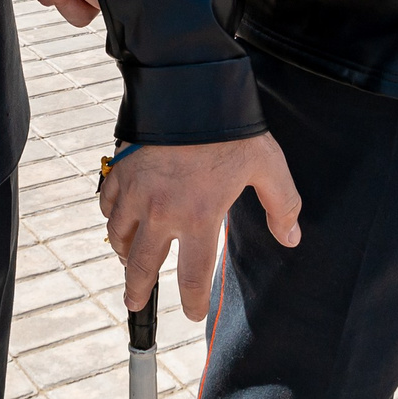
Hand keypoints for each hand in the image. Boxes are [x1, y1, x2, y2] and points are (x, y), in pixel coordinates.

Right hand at [99, 135, 301, 319]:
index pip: (191, 277)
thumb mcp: (268, 166)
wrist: (190, 87)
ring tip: (127, 257)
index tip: (191, 312)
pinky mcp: (120, 169)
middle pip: (141, 268)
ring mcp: (135, 191)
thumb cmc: (231, 128)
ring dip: (123, 252)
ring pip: (118, 236)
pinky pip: (106, 204)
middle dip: (137, 291)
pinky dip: (111, 216)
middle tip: (135, 303)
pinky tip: (119, 218)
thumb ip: (282, 206)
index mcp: (199, 217)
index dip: (191, 302)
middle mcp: (161, 212)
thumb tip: (291, 237)